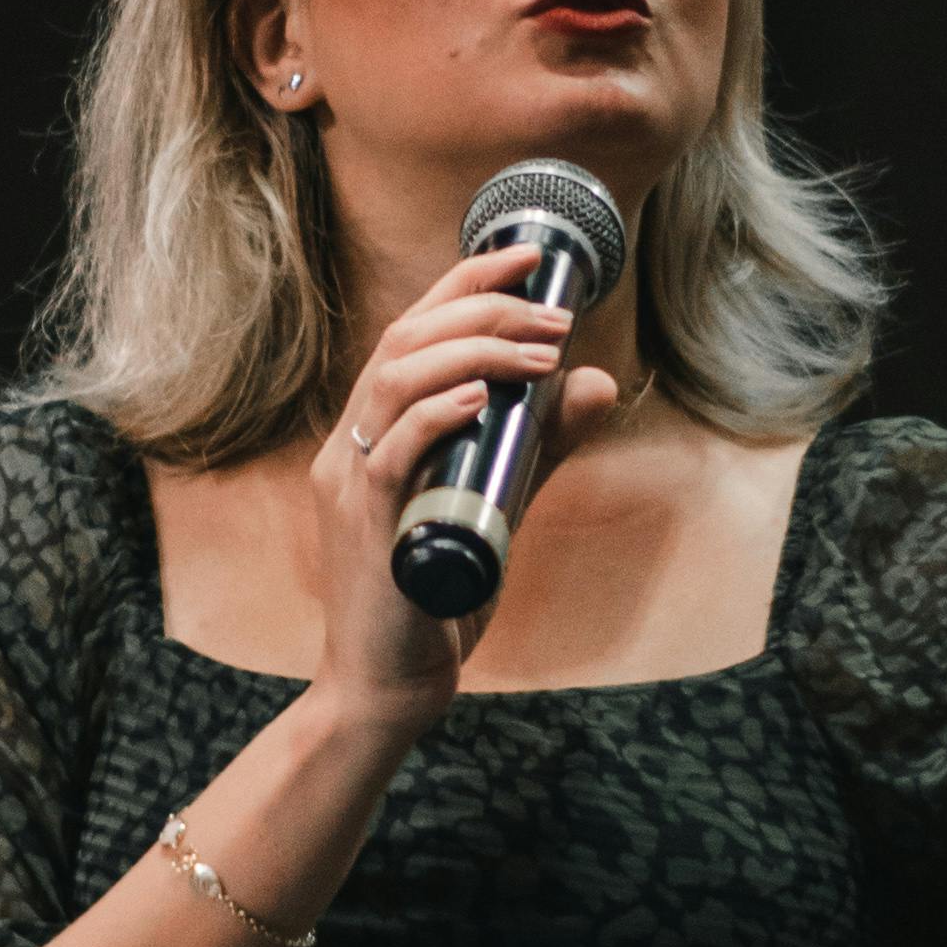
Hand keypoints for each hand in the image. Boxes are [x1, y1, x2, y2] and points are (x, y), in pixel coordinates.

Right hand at [305, 243, 623, 716]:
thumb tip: (596, 381)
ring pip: (395, 380)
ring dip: (474, 353)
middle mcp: (351, 446)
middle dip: (484, 311)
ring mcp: (350, 484)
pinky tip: (481, 399)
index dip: (465, 284)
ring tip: (541, 352)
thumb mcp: (500, 503)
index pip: (409, 331)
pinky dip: (435, 415)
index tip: (530, 258)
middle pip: (404, 340)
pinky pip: (390, 453)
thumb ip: (540, 446)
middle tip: (556, 314)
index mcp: (372, 433)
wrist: (388, 687)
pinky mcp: (365, 527)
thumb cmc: (435, 601)